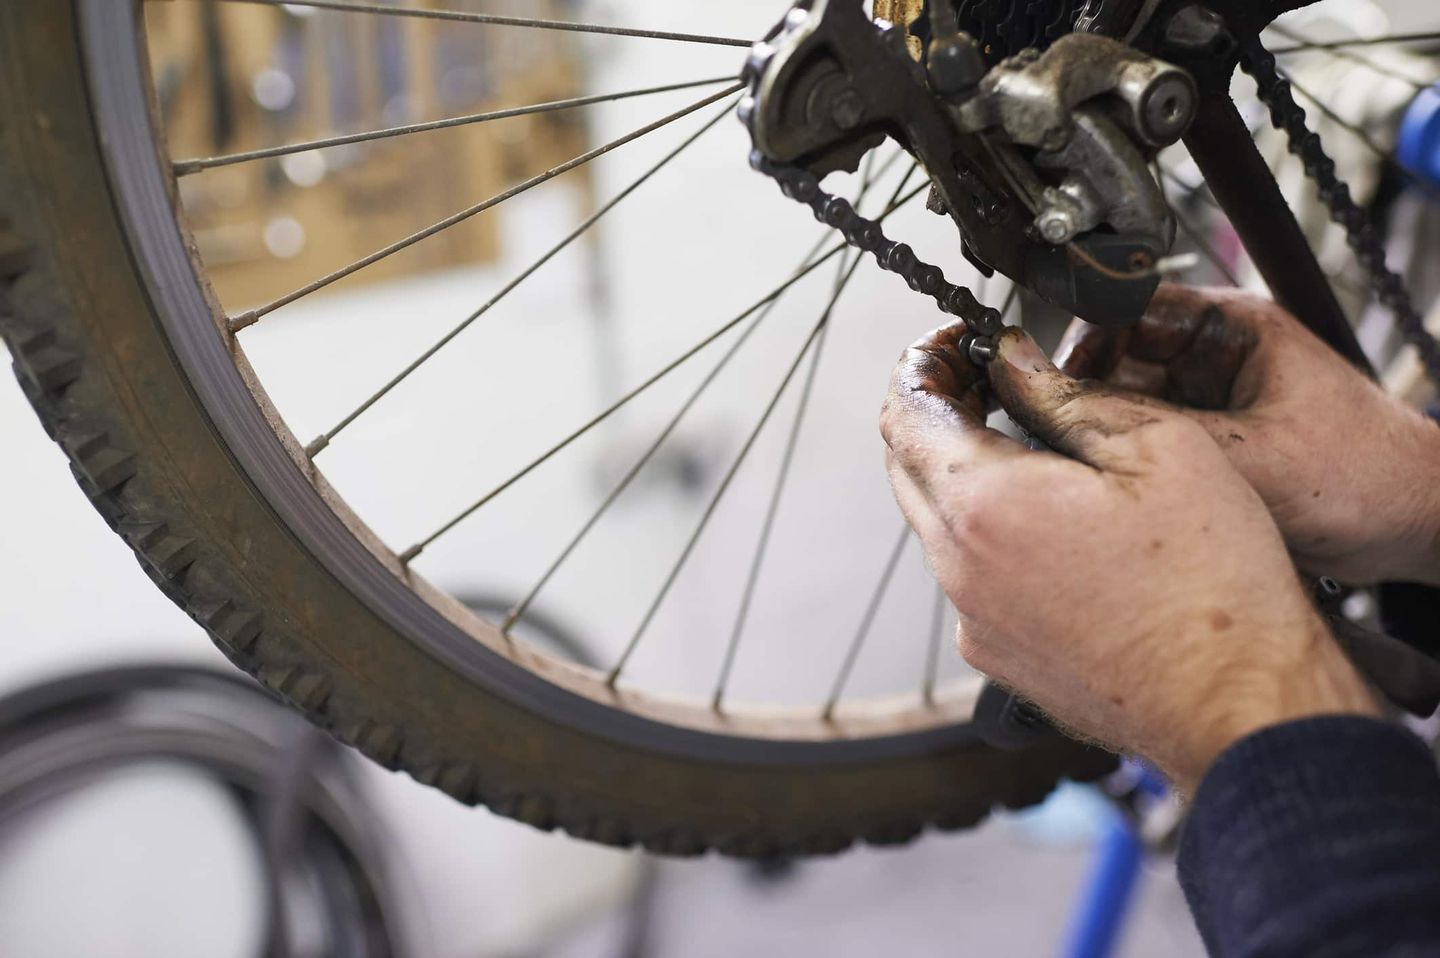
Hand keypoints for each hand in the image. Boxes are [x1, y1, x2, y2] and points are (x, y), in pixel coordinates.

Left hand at [881, 322, 1377, 793]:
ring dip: (966, 472)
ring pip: (939, 522)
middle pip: (908, 465)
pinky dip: (991, 534)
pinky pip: (971, 575)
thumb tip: (1011, 360)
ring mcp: (973, 619)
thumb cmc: (1213, 583)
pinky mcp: (997, 655)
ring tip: (1034, 445)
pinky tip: (1055, 524)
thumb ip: (1064, 395)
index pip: (904, 411)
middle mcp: (958, 567)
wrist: (1238, 706)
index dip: (924, 362)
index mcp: (983, 505)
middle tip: (990, 379)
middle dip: (937, 410)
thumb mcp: (1157, 448)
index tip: (961, 342)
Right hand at [1057, 285, 1439, 585]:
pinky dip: (1128, 459)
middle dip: (1086, 394)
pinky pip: (1148, 440)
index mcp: (1233, 326)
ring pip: (1126, 403)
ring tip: (1088, 462)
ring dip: (1107, 431)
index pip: (1129, 307)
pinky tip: (1117, 484)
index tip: (1048, 378)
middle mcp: (1215, 355)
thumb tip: (1070, 414)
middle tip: (1060, 431)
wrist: (1413, 526)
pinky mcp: (1210, 440)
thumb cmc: (1366, 475)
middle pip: (1116, 358)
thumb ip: (1156, 433)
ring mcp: (1211, 399)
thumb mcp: (1249, 455)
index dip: (1082, 339)